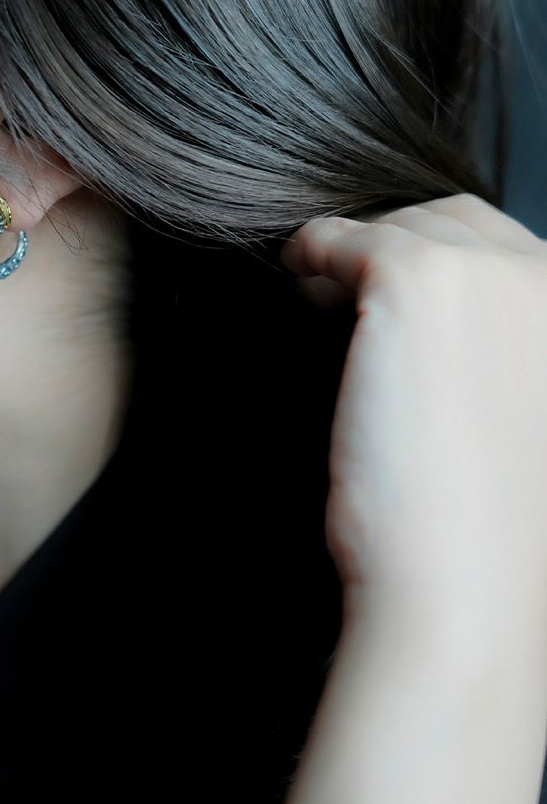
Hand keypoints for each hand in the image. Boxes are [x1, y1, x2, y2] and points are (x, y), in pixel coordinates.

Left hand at [279, 193, 546, 608]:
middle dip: (395, 248)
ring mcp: (490, 271)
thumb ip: (487, 358)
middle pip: (456, 223)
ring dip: (355, 252)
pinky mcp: (419, 279)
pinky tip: (295, 274)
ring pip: (402, 226)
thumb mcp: (508, 421)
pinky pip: (343, 238)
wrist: (458, 580)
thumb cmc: (474, 528)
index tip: (381, 292)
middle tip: (337, 287)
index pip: (503, 250)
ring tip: (313, 288)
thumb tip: (410, 320)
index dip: (439, 263)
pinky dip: (313, 251)